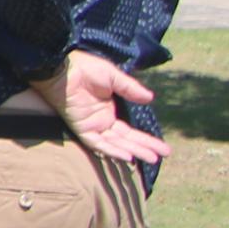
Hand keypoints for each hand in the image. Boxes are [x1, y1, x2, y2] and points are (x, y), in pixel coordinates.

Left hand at [53, 52, 165, 168]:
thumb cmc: (85, 68)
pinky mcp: (81, 128)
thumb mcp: (114, 77)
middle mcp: (102, 122)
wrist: (63, 68)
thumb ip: (130, 89)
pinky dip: (111, 150)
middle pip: (127, 140)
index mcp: (109, 111)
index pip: (131, 131)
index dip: (147, 139)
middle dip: (145, 148)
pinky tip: (127, 156)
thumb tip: (151, 98)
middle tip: (165, 155)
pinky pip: (98, 143)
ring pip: (115, 144)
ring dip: (133, 151)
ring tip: (151, 159)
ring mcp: (92, 126)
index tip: (164, 148)